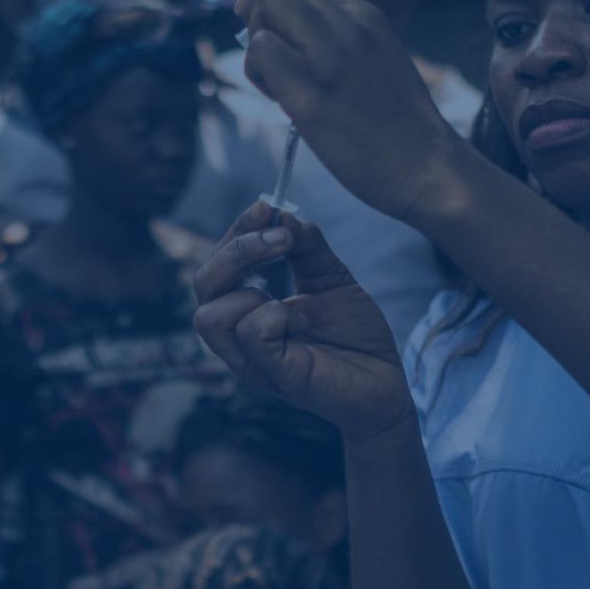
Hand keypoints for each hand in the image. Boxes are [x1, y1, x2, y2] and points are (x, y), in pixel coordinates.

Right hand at [194, 202, 411, 440]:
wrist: (387, 382)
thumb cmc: (355, 336)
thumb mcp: (331, 279)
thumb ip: (307, 247)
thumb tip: (282, 214)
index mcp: (247, 310)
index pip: (217, 266)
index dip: (236, 231)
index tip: (266, 206)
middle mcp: (240, 337)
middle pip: (202, 286)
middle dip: (236, 251)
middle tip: (280, 238)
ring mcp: (251, 360)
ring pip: (209, 316)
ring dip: (250, 290)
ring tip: (290, 298)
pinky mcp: (273, 376)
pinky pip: (250, 334)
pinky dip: (274, 316)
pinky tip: (302, 322)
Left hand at [237, 0, 465, 223]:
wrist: (428, 167)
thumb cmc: (398, 124)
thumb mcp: (378, 56)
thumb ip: (342, 36)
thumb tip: (290, 32)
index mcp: (364, 14)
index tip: (278, 31)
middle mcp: (348, 24)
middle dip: (255, 7)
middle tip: (269, 51)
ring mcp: (330, 57)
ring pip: (265, 4)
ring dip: (255, 41)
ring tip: (275, 80)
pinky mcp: (312, 96)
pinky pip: (262, 52)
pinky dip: (257, 74)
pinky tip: (279, 101)